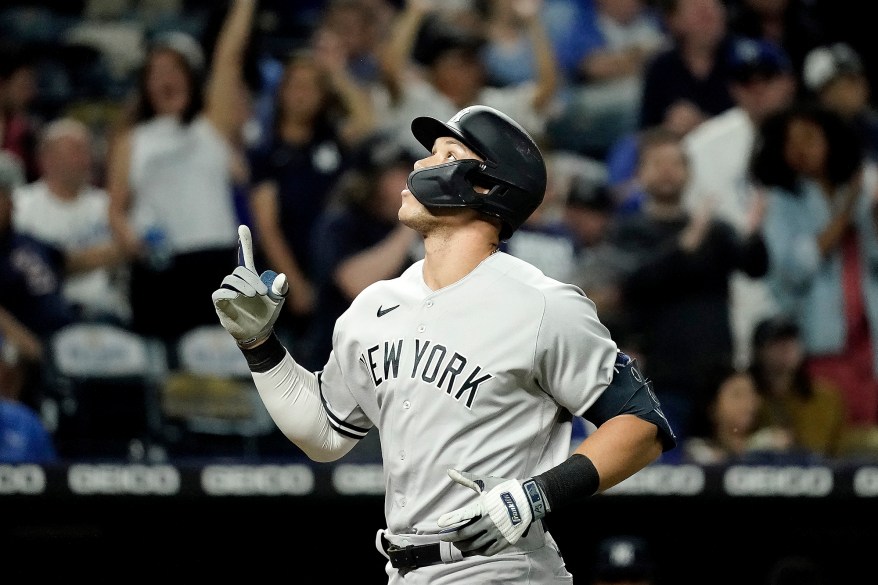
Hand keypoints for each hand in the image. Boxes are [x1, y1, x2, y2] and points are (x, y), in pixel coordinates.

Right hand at [212, 225, 288, 346]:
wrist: (260, 332)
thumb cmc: (268, 313)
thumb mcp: (278, 299)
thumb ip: (281, 288)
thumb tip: (282, 277)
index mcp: (251, 278)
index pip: (245, 257)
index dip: (244, 242)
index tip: (243, 227)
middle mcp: (238, 283)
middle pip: (239, 271)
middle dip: (250, 278)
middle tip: (262, 291)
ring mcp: (228, 293)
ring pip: (229, 281)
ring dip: (241, 286)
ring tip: (253, 295)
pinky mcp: (221, 305)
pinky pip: (218, 295)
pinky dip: (227, 294)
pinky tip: (236, 297)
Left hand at [437, 469, 546, 556]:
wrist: (529, 499)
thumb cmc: (505, 489)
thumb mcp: (486, 483)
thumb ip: (467, 479)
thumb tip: (449, 471)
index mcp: (484, 506)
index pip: (464, 515)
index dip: (450, 520)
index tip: (439, 524)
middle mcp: (490, 522)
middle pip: (466, 534)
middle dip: (452, 537)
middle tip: (444, 537)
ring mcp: (498, 533)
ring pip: (475, 545)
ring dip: (462, 546)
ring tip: (457, 543)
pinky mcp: (505, 541)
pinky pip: (488, 551)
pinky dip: (478, 552)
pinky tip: (472, 549)